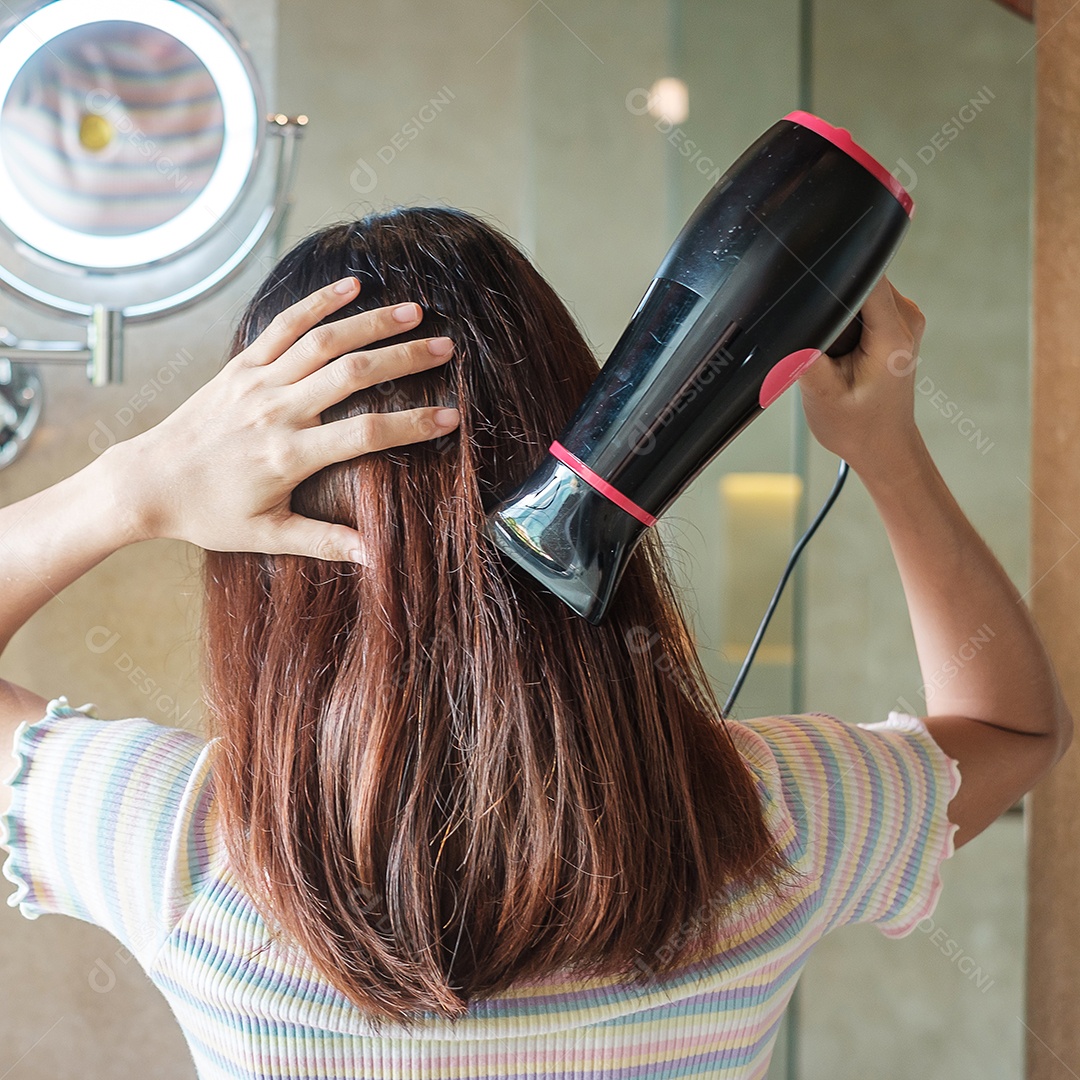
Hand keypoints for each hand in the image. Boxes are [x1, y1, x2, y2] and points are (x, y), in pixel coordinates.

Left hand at [111, 276, 459, 561]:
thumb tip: (374, 558)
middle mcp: (276, 411)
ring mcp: (257, 383)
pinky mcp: (240, 366)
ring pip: (323, 342)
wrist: (147, 482)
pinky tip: (350, 285)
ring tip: (414, 311)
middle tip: (446, 348)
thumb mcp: (267, 536)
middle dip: (405, 358)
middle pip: (353, 374)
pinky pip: (283, 326)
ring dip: (371, 322)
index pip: (366, 433)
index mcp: (289, 455)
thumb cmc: (208, 514)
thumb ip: (324, 542)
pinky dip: (317, 302)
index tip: (450, 417)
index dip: (413, 424)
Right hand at [796, 275, 925, 476]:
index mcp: (892, 336)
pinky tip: (838, 345)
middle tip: (820, 339)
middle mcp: (906, 319)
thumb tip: (789, 321)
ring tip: (830, 347)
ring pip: (861, 286)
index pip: (867, 277)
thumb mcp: (820, 393)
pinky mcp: (895, 322)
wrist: (882, 446)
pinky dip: (845, 315)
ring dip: (837, 307)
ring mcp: (904, 318)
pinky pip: (865, 299)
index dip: (835, 275)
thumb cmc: (857, 427)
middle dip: (831, 297)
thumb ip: (805, 352)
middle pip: (862, 277)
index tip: (811, 289)